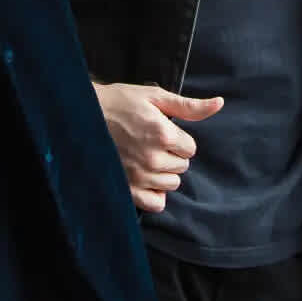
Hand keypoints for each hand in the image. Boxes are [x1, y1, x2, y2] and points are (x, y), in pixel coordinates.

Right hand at [91, 81, 223, 212]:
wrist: (83, 116)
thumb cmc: (120, 102)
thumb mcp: (155, 97)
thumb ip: (189, 106)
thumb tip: (219, 104)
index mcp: (163, 134)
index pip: (190, 148)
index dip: (178, 139)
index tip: (161, 131)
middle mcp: (152, 158)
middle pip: (182, 167)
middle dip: (172, 155)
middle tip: (150, 142)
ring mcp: (139, 176)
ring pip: (171, 184)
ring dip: (163, 173)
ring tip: (145, 157)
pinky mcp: (126, 189)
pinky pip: (155, 203)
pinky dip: (154, 193)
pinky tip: (144, 178)